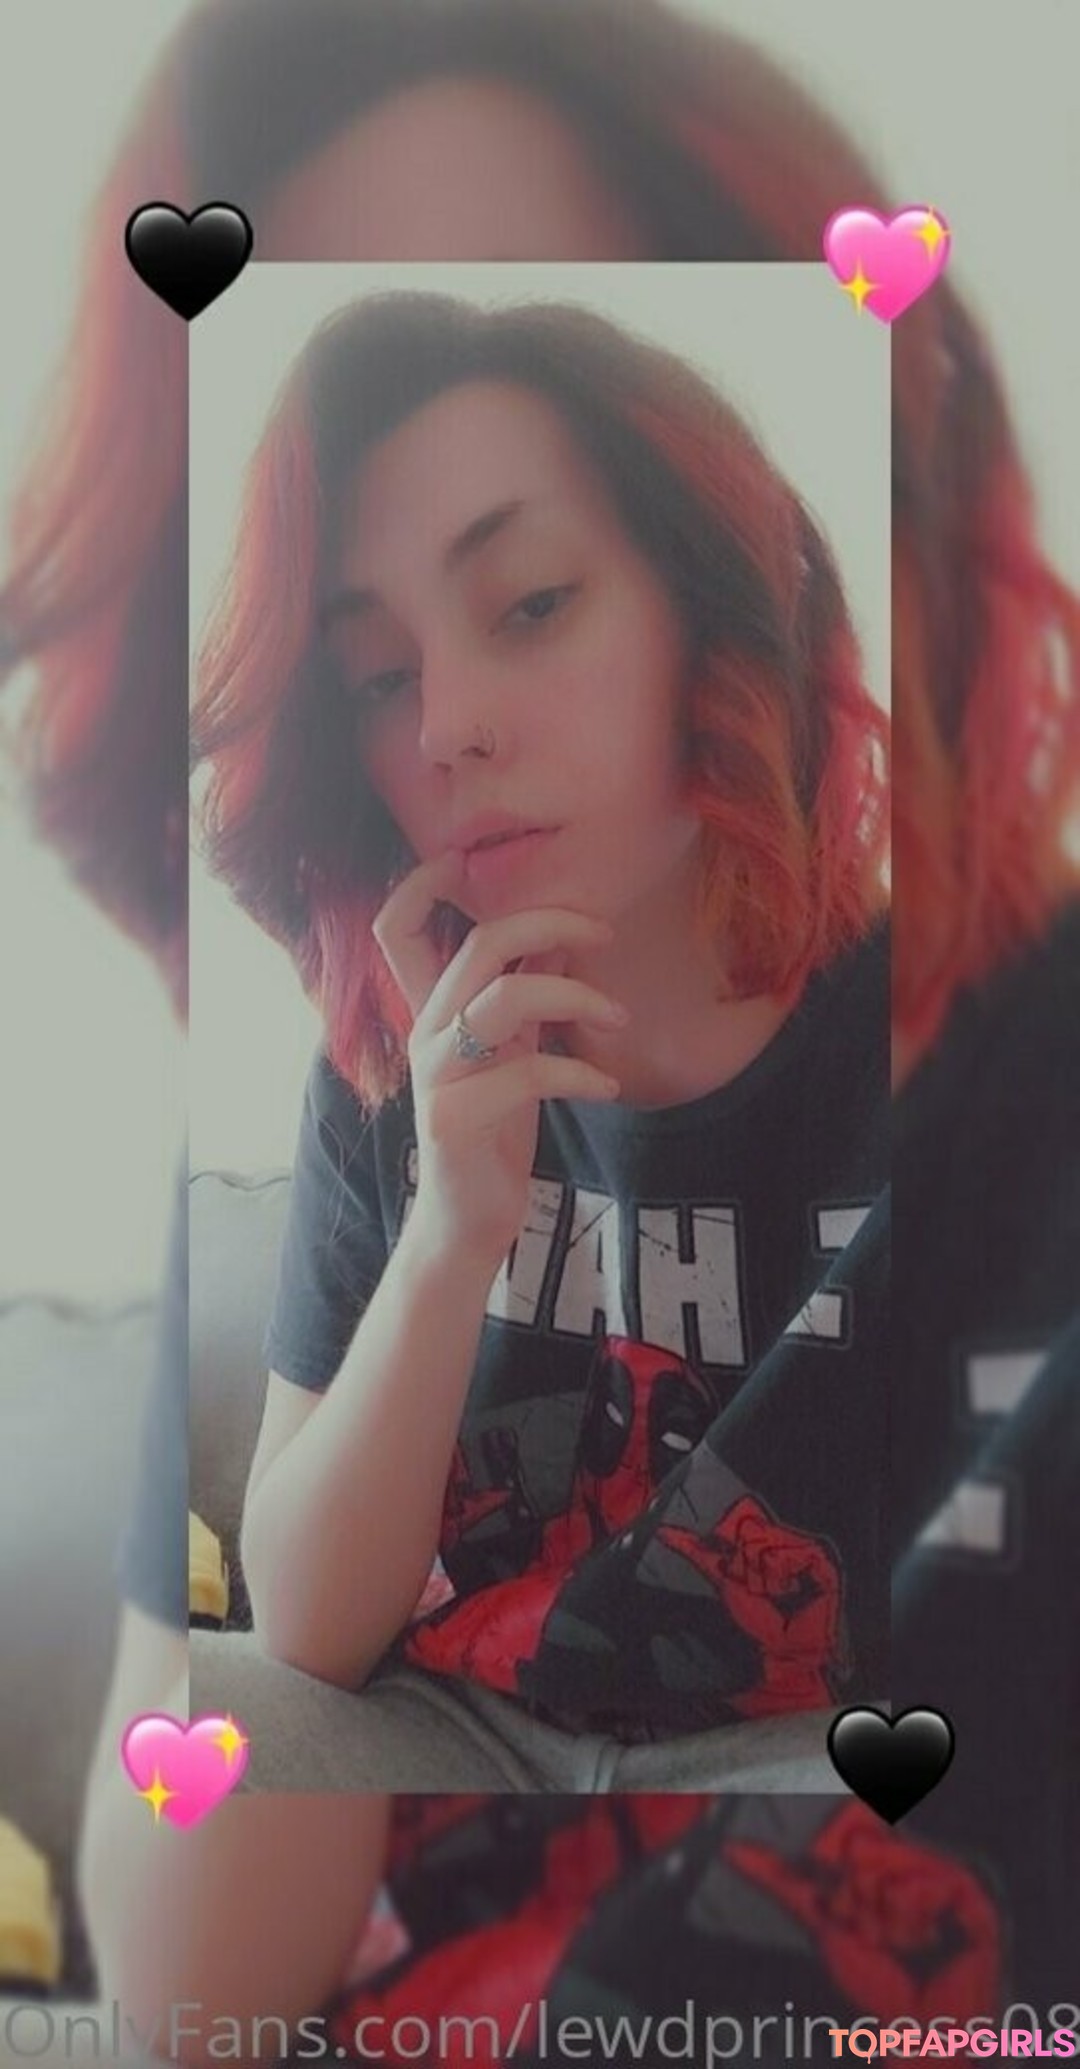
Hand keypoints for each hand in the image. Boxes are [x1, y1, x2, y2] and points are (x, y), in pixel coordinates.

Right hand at [373, 851, 626, 1276]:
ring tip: (617, 1019)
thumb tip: (561, 935)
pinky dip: (579, 1074)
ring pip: (505, 996)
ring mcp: (437, 1073)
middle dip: (551, 924)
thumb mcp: (513, 1048)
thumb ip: (525, 991)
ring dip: (577, 996)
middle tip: (605, 935)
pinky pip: (528, 1072)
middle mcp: (426, 1030)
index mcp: (434, 1008)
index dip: (425, 883)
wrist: (470, 1216)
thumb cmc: (495, 1126)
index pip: (399, 926)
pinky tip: (605, 1088)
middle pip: (480, 943)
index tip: (469, 859)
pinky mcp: (455, 1116)